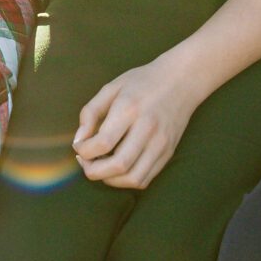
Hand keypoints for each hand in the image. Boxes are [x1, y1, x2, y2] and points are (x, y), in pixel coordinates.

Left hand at [72, 52, 204, 188]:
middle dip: (93, 171)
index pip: (102, 143)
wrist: (182, 80)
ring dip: (110, 180)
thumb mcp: (111, 88)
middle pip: (118, 165)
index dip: (84, 151)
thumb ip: (90, 113)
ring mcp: (161, 143)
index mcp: (129, 109)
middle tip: (86, 161)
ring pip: (132, 178)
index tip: (79, 146)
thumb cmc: (142, 82)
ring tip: (101, 166)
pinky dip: (126, 180)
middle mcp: (147, 129)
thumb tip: (78, 141)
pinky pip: (145, 179)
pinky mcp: (168, 153)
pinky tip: (118, 168)